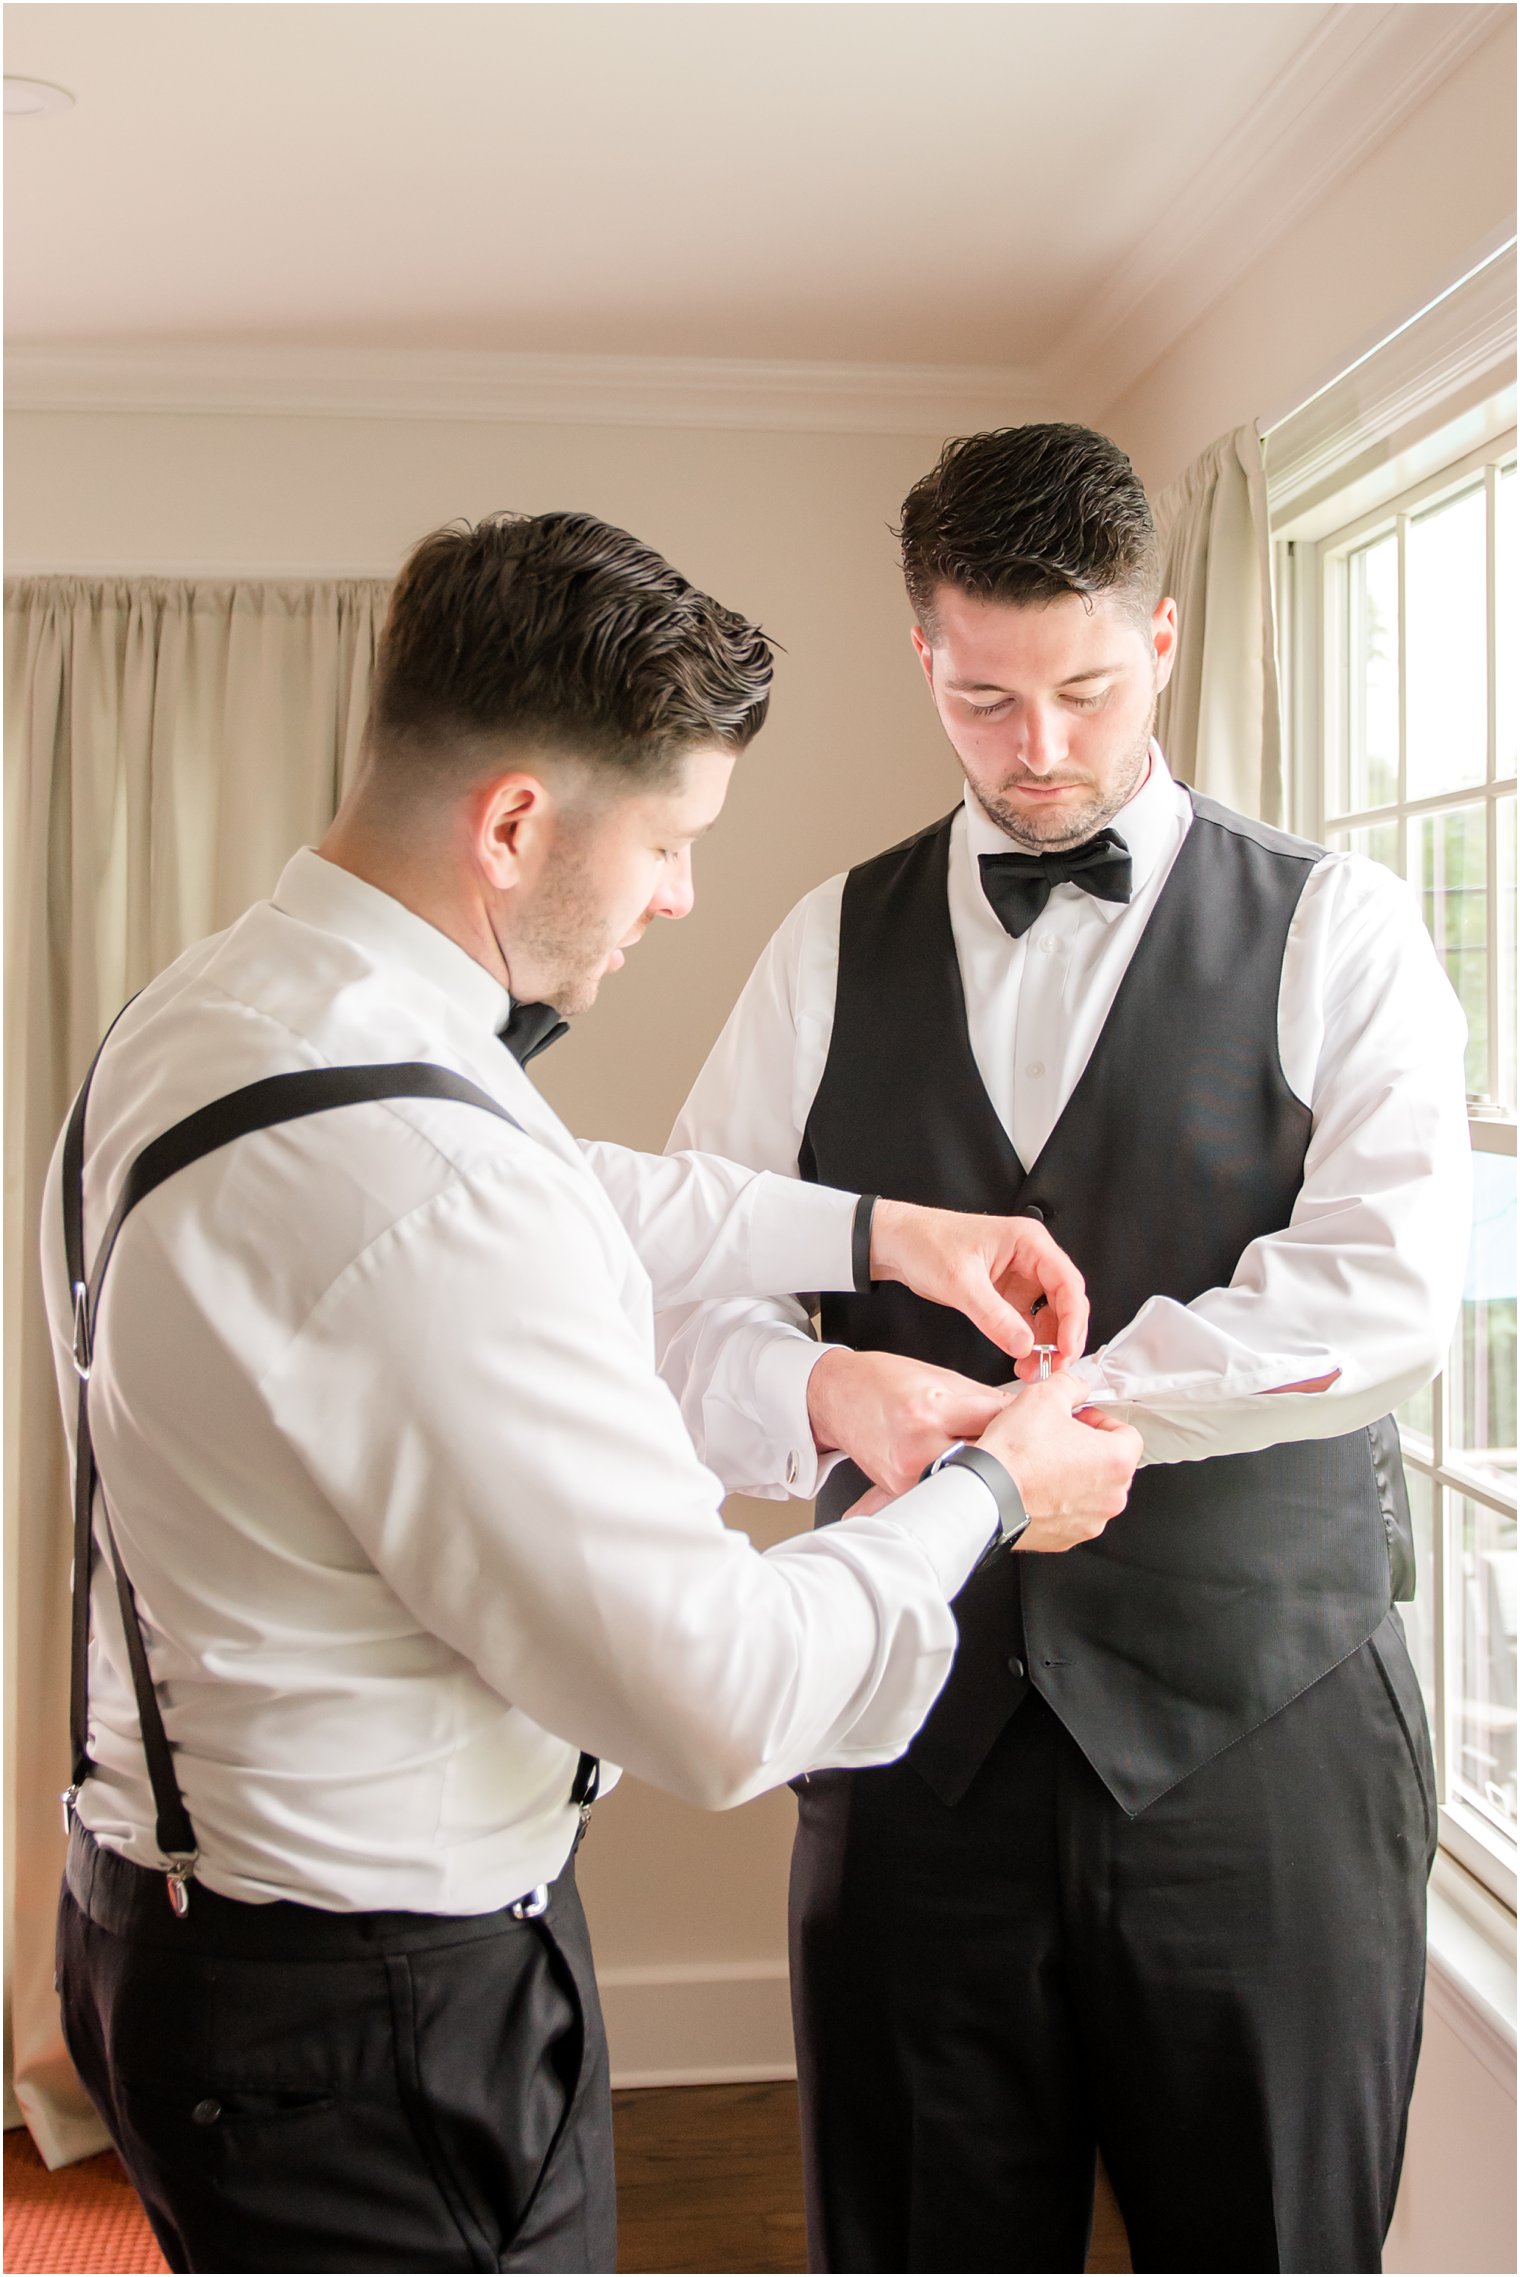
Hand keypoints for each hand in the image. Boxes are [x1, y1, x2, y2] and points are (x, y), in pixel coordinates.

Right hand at [807, 1348, 1016, 1497]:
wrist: (838, 1397)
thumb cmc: (883, 1382)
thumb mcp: (940, 1377)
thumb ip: (984, 1399)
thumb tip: (1024, 1415)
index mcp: (931, 1410)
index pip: (997, 1420)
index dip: (1024, 1421)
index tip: (1038, 1422)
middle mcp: (918, 1446)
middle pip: (989, 1458)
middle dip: (1010, 1452)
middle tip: (1027, 1450)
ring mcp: (909, 1476)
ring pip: (970, 1480)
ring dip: (988, 1473)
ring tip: (997, 1464)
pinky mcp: (902, 1492)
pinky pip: (944, 1493)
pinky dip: (960, 1486)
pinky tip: (968, 1479)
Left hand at [869, 1200, 1087, 1373]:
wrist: (898, 1243)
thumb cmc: (927, 1242)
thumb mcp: (960, 1282)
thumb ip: (994, 1316)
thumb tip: (1024, 1346)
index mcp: (1028, 1242)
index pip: (1068, 1283)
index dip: (1073, 1320)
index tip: (1067, 1349)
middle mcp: (1030, 1258)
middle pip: (1064, 1302)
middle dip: (1062, 1337)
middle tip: (1054, 1366)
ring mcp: (1019, 1277)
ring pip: (1048, 1316)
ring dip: (1045, 1344)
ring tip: (1033, 1370)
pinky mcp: (1005, 1294)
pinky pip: (1026, 1321)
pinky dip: (1026, 1342)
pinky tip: (1021, 1360)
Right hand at [975, 1377, 1141, 1552]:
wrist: (985, 1495)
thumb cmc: (1014, 1454)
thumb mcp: (1043, 1396)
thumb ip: (1070, 1385)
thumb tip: (1075, 1387)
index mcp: (1116, 1461)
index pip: (1129, 1434)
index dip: (1101, 1420)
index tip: (1081, 1418)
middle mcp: (1111, 1496)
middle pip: (1112, 1464)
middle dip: (1088, 1448)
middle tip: (1058, 1437)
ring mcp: (1090, 1521)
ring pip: (1092, 1491)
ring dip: (1075, 1475)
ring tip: (1043, 1462)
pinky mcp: (1068, 1537)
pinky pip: (1072, 1513)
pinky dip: (1059, 1500)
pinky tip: (1036, 1486)